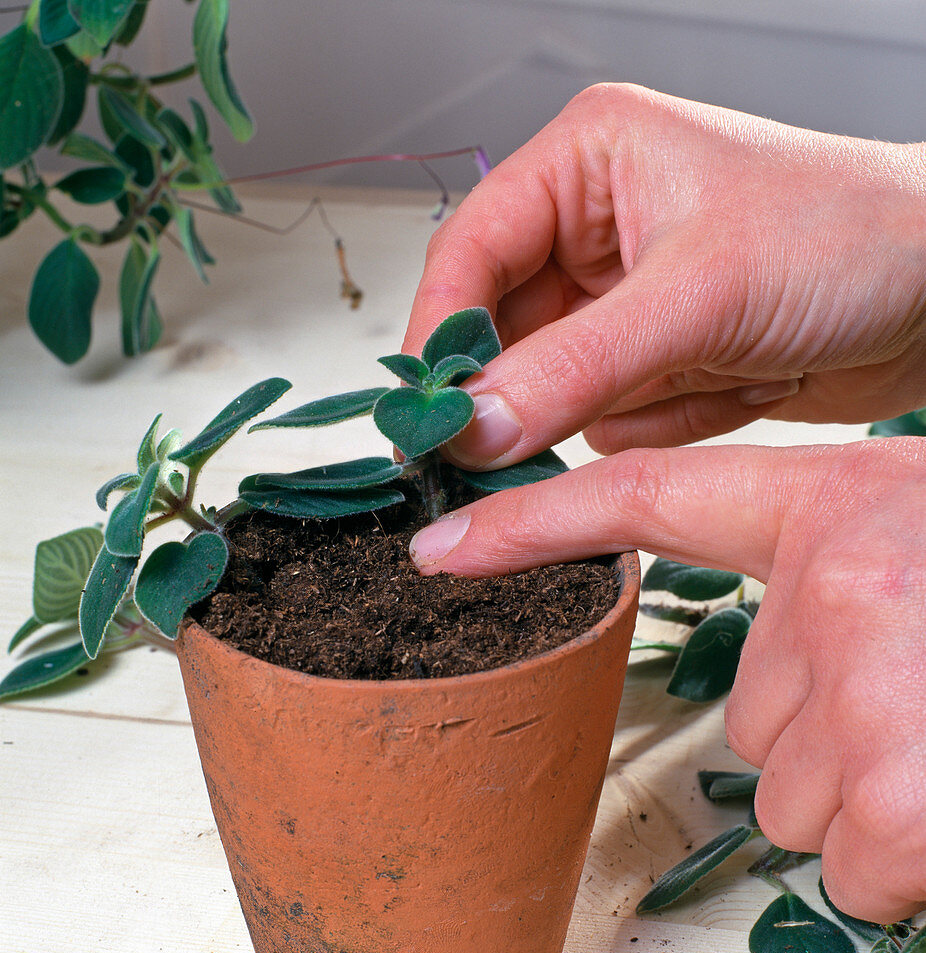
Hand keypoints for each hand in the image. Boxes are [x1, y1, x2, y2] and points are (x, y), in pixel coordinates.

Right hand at [404, 84, 925, 466]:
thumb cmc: (849, 238)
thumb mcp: (697, 296)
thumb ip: (572, 367)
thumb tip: (476, 424)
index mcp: (588, 164)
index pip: (470, 251)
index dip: (443, 333)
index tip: (432, 411)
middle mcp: (595, 229)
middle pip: (505, 330)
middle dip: (537, 385)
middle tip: (542, 434)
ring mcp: (625, 303)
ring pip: (555, 387)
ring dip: (626, 401)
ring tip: (708, 370)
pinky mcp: (656, 359)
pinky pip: (610, 419)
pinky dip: (666, 420)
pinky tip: (736, 384)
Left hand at [409, 437, 925, 922]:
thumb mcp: (912, 531)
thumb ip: (824, 577)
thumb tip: (780, 671)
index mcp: (828, 507)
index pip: (640, 499)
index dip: (533, 526)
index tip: (442, 552)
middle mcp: (829, 590)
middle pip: (740, 716)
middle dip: (811, 732)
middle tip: (907, 697)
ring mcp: (856, 693)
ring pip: (784, 797)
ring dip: (855, 791)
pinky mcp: (893, 800)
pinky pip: (842, 867)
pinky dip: (895, 860)